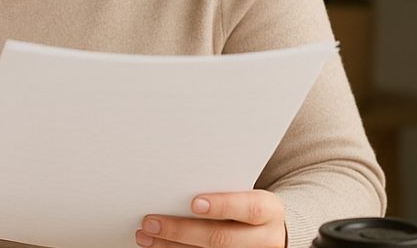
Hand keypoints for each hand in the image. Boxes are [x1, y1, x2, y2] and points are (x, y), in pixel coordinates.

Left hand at [135, 190, 285, 246]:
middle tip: (151, 222)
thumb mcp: (245, 190)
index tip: (194, 203)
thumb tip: (177, 176)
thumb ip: (221, 185)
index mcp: (269, 210)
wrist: (271, 229)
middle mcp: (264, 238)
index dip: (223, 206)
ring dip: (172, 246)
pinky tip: (158, 246)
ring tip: (145, 235)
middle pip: (222, 238)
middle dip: (182, 230)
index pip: (250, 209)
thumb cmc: (247, 201)